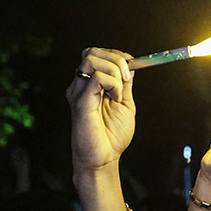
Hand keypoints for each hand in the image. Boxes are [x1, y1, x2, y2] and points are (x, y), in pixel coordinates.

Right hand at [67, 48, 134, 172]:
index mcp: (90, 85)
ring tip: (120, 92)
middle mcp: (81, 85)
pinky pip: (97, 77)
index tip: (132, 66)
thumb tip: (130, 66)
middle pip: (92, 52)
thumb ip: (125, 85)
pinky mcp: (80, 100)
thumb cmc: (112, 136)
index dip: (117, 55)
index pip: (97, 54)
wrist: (104, 158)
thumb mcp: (125, 104)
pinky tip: (116, 99)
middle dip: (116, 59)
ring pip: (92, 59)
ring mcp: (78, 91)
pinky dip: (113, 83)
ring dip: (114, 70)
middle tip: (127, 79)